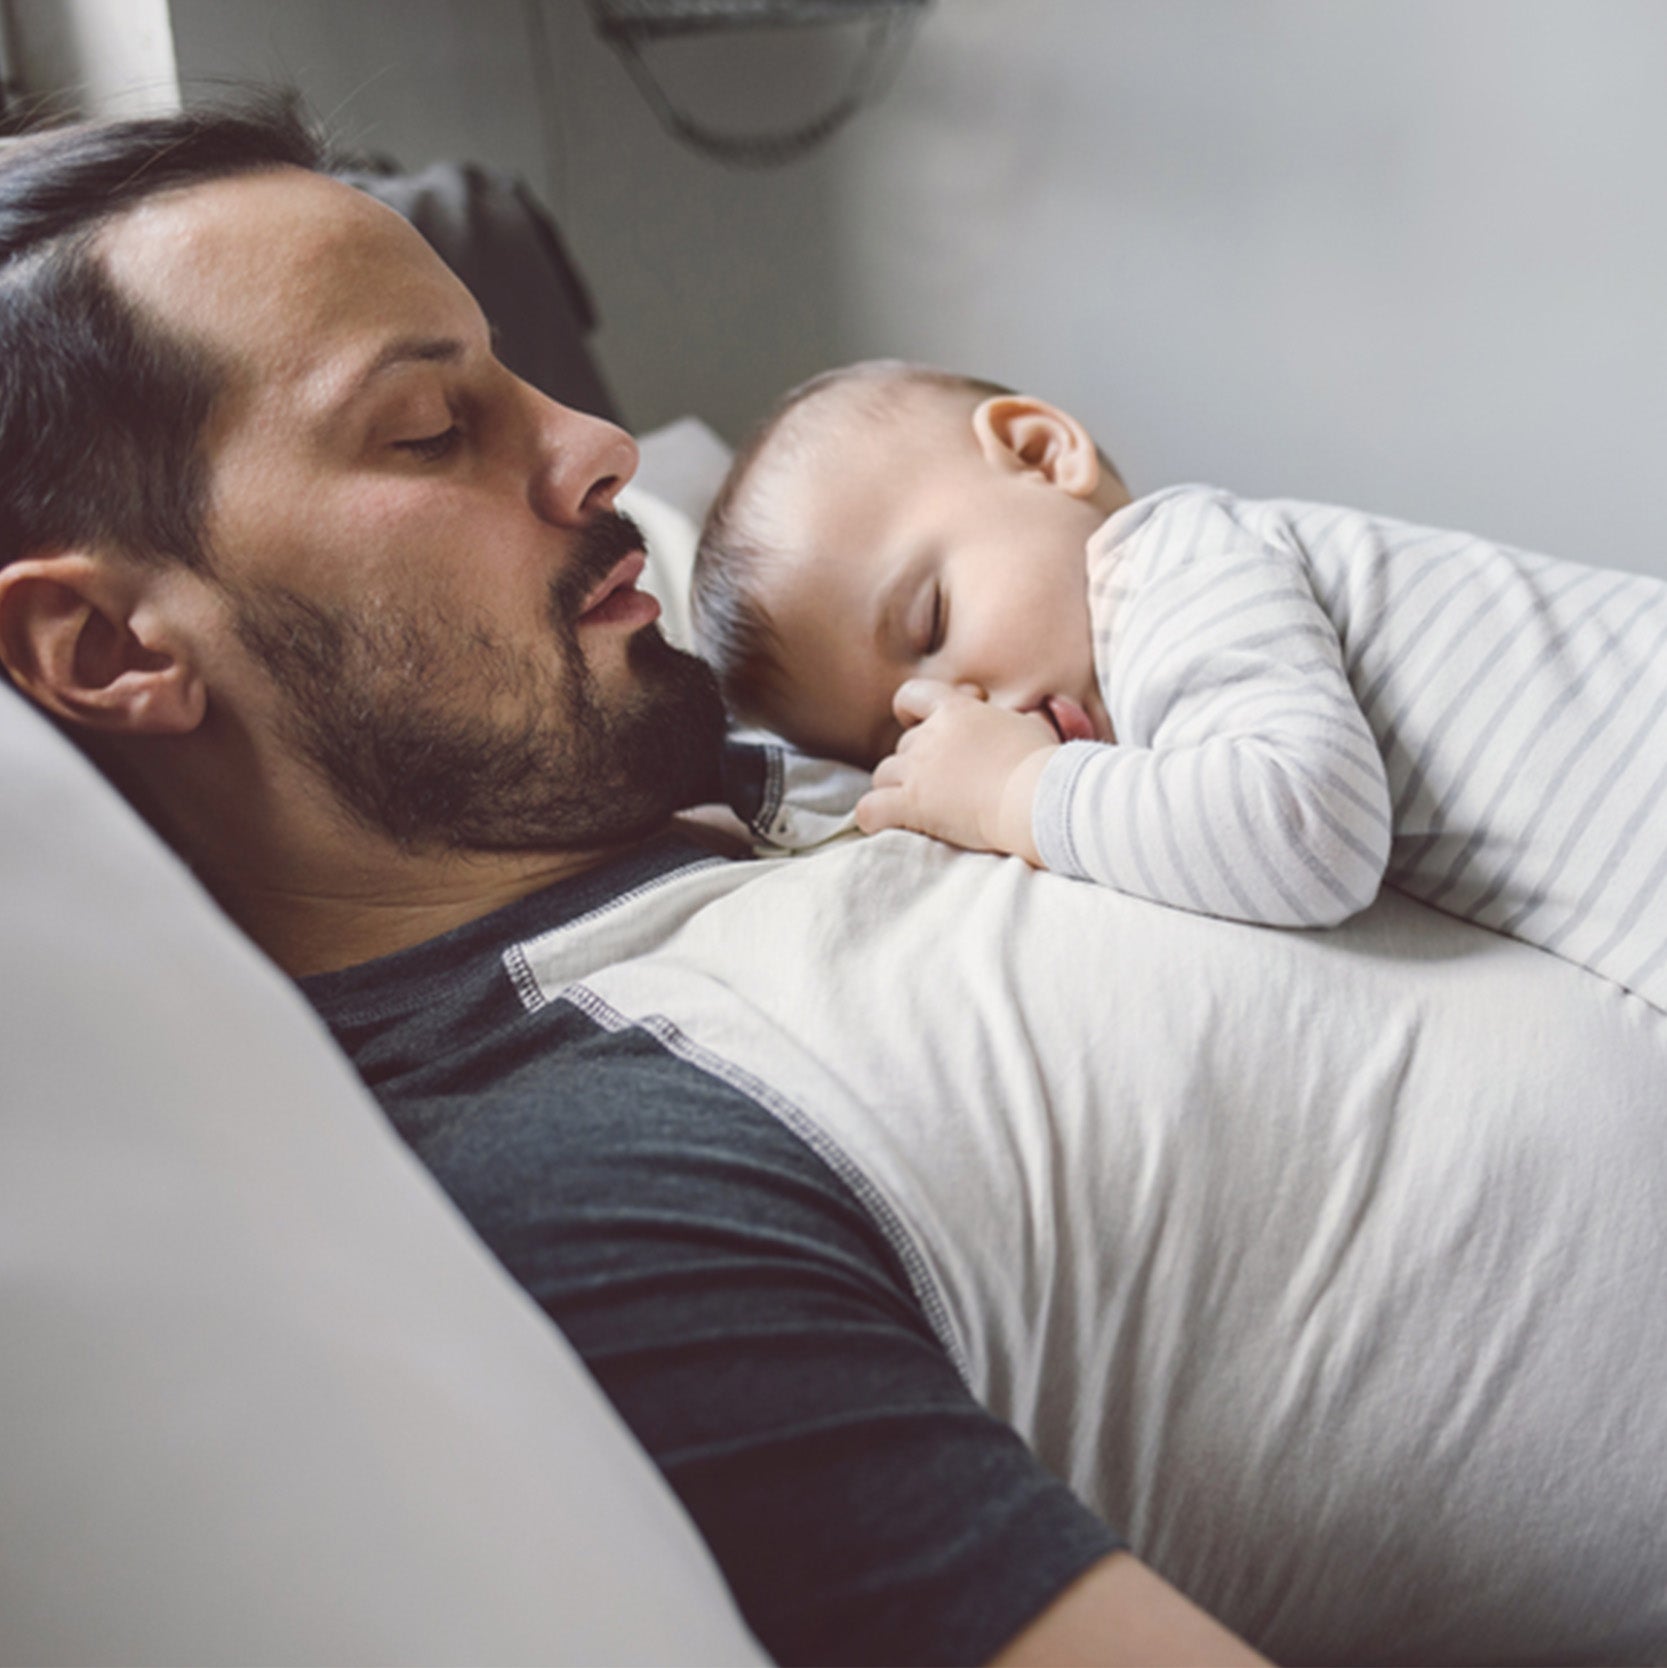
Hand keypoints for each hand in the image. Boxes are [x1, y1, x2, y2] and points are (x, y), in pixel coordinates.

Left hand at [856, 679, 1057, 862]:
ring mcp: (918, 771)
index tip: (916, 723)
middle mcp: (931, 736)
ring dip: (894, 790)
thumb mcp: (1032, 728)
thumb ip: (1017, 719)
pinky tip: (884, 824)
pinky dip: (872, 817)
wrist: (1037, 799)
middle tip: (940, 786)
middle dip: (914, 765)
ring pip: (883, 775)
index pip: (912, 695)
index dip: (908, 710)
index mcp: (957, 710)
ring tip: (918, 808)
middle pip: (902, 746)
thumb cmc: (1043, 766)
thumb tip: (1025, 717)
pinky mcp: (911, 805)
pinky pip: (869, 809)